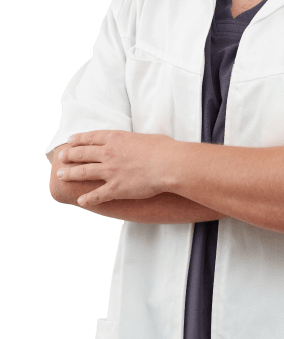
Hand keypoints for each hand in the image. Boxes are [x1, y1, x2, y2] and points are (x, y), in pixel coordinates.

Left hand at [56, 130, 178, 206]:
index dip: (78, 139)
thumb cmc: (164, 149)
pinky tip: (81, 201)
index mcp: (116, 138)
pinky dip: (87, 199)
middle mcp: (108, 153)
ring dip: (70, 174)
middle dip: (69, 155)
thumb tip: (138, 144)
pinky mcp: (115, 188)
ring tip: (61, 175)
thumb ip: (136, 141)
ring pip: (83, 172)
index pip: (91, 138)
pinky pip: (96, 195)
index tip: (70, 141)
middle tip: (61, 157)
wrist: (169, 165)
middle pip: (82, 153)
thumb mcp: (146, 137)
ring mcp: (110, 171)